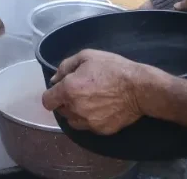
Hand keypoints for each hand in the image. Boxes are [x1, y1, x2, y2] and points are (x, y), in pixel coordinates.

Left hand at [42, 50, 159, 134]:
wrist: (139, 88)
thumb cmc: (113, 68)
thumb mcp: (86, 57)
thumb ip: (65, 67)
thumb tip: (54, 79)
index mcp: (68, 90)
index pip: (47, 101)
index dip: (52, 95)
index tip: (60, 90)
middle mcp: (75, 109)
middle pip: (60, 110)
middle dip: (65, 101)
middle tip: (79, 91)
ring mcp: (88, 122)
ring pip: (72, 120)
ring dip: (75, 112)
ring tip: (89, 101)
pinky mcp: (100, 130)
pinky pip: (87, 126)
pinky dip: (89, 119)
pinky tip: (100, 108)